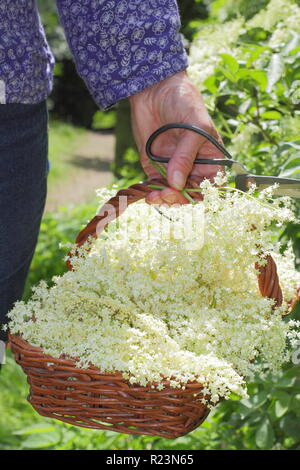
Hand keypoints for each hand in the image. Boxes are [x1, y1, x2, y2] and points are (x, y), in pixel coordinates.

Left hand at [129, 71, 223, 204]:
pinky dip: (151, 191)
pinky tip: (146, 192)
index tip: (190, 196)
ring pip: (172, 193)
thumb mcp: (193, 128)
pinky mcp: (154, 165)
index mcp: (210, 159)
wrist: (154, 88)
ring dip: (164, 198)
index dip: (203, 195)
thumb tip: (177, 184)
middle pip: (190, 194)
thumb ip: (185, 156)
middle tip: (166, 194)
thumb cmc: (184, 102)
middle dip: (179, 198)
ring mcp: (173, 167)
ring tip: (153, 196)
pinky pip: (154, 185)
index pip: (211, 186)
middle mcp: (193, 167)